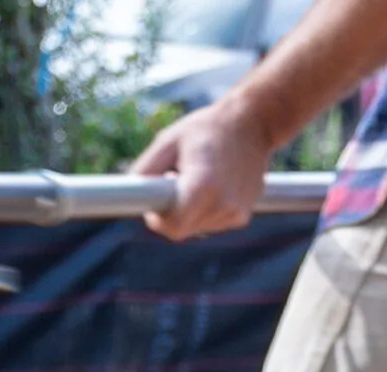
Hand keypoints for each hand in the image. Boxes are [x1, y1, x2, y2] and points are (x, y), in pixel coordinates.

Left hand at [132, 104, 270, 238]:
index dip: (157, 220)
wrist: (253, 125)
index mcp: (203, 186)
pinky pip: (210, 223)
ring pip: (195, 228)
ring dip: (187, 211)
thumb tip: (134, 194)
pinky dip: (203, 210)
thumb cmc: (206, 129)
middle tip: (172, 183)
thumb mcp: (168, 141)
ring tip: (194, 179)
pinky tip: (210, 185)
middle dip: (170, 213)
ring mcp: (235, 214)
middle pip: (182, 230)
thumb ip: (146, 170)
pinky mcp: (241, 217)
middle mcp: (223, 205)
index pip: (172, 227)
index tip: (154, 206)